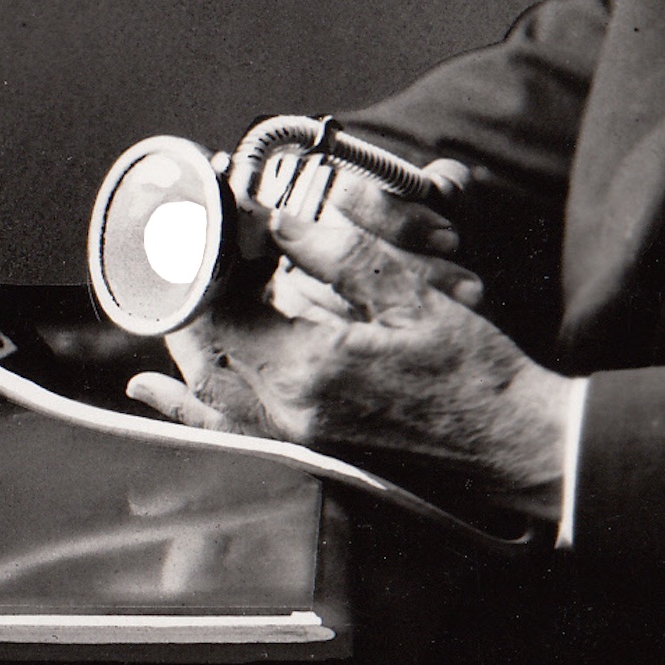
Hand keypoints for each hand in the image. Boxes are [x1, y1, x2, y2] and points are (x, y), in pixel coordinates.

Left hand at [127, 177, 575, 521]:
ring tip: (174, 285)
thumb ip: (338, 253)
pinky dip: (184, 409)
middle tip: (193, 240)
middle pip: (205, 343)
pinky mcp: (306, 450)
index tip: (216, 217)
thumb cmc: (473, 373)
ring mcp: (293, 438)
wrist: (509, 443)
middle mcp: (287, 411)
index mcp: (309, 367)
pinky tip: (154, 390)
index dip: (213, 255)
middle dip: (195, 287)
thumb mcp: (411, 298)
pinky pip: (224, 429)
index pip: (224, 304)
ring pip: (208, 382)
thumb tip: (277, 215)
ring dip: (187, 333)